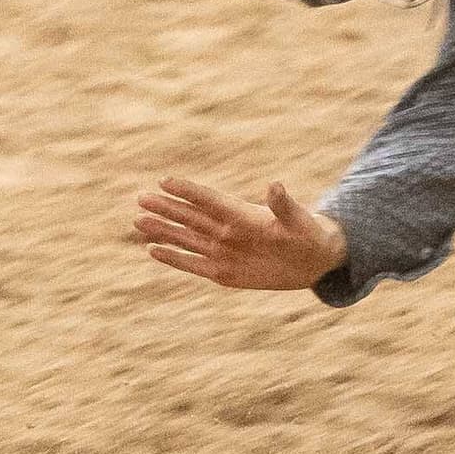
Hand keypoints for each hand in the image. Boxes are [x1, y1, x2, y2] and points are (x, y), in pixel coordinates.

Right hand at [134, 176, 348, 290]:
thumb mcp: (299, 221)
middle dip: (166, 207)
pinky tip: (153, 250)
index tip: (165, 180)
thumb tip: (274, 185)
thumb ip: (284, 205)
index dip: (188, 190)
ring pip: (187, 238)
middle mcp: (228, 231)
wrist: (315, 261)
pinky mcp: (224, 272)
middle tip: (140, 197)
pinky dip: (174, 258)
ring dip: (163, 230)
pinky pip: (193, 264)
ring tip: (139, 220)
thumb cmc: (310, 235)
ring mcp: (224, 251)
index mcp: (244, 215)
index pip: (210, 199)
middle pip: (191, 217)